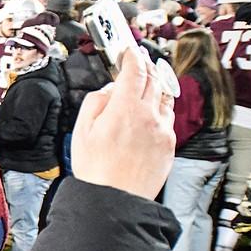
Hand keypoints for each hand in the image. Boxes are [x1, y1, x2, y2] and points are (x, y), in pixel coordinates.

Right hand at [71, 47, 174, 199]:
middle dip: (145, 65)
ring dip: (156, 84)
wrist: (115, 199)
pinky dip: (161, 107)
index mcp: (124, 109)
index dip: (132, 56)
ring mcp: (162, 130)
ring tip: (148, 81)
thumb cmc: (95, 169)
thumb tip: (108, 90)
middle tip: (138, 60)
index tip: (128, 50)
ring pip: (165, 97)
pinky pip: (168, 117)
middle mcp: (148, 115)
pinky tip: (152, 110)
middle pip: (153, 79)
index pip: (134, 71)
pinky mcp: (169, 144)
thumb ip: (95, 102)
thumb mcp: (81, 130)